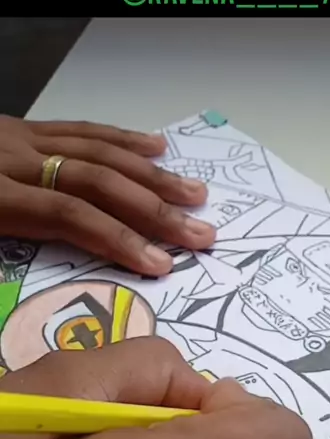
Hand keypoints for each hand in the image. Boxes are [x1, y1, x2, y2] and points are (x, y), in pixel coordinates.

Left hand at [0, 115, 215, 275]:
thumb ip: (3, 258)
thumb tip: (31, 310)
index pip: (69, 214)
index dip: (118, 238)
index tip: (160, 264)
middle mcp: (15, 161)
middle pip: (96, 180)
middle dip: (153, 209)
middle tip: (200, 233)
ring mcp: (21, 139)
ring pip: (97, 151)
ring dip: (151, 175)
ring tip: (194, 195)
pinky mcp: (23, 128)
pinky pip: (79, 129)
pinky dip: (121, 139)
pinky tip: (155, 147)